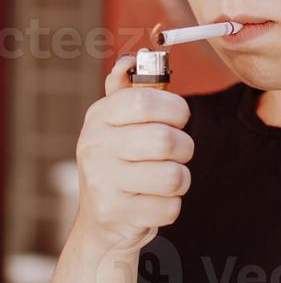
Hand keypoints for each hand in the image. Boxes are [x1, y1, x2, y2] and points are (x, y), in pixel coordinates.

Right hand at [73, 55, 194, 254]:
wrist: (101, 222)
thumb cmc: (120, 163)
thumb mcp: (118, 124)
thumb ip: (128, 90)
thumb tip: (129, 61)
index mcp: (99, 117)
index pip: (144, 101)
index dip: (175, 108)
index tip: (179, 118)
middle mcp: (95, 146)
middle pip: (165, 140)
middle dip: (184, 147)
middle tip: (177, 153)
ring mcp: (102, 182)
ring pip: (172, 176)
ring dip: (180, 179)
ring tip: (165, 179)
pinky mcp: (116, 213)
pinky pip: (169, 207)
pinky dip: (171, 205)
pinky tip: (155, 202)